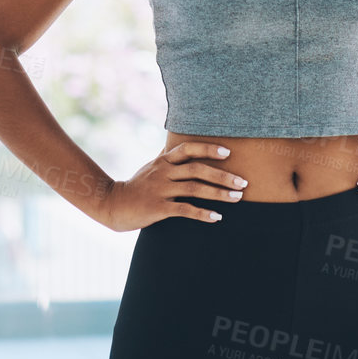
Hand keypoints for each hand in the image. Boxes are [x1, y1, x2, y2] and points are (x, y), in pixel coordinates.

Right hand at [96, 142, 245, 232]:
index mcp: (163, 161)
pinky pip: (184, 209)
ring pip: (194, 188)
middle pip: (197, 169)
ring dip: (219, 193)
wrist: (114, 204)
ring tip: (237, 198)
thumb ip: (165, 155)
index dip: (208, 149)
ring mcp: (160, 189)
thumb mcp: (149, 166)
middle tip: (243, 182)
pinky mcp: (158, 208)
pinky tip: (217, 217)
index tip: (228, 152)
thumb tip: (174, 141)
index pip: (188, 148)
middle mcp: (163, 172)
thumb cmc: (136, 185)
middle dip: (223, 175)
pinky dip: (202, 213)